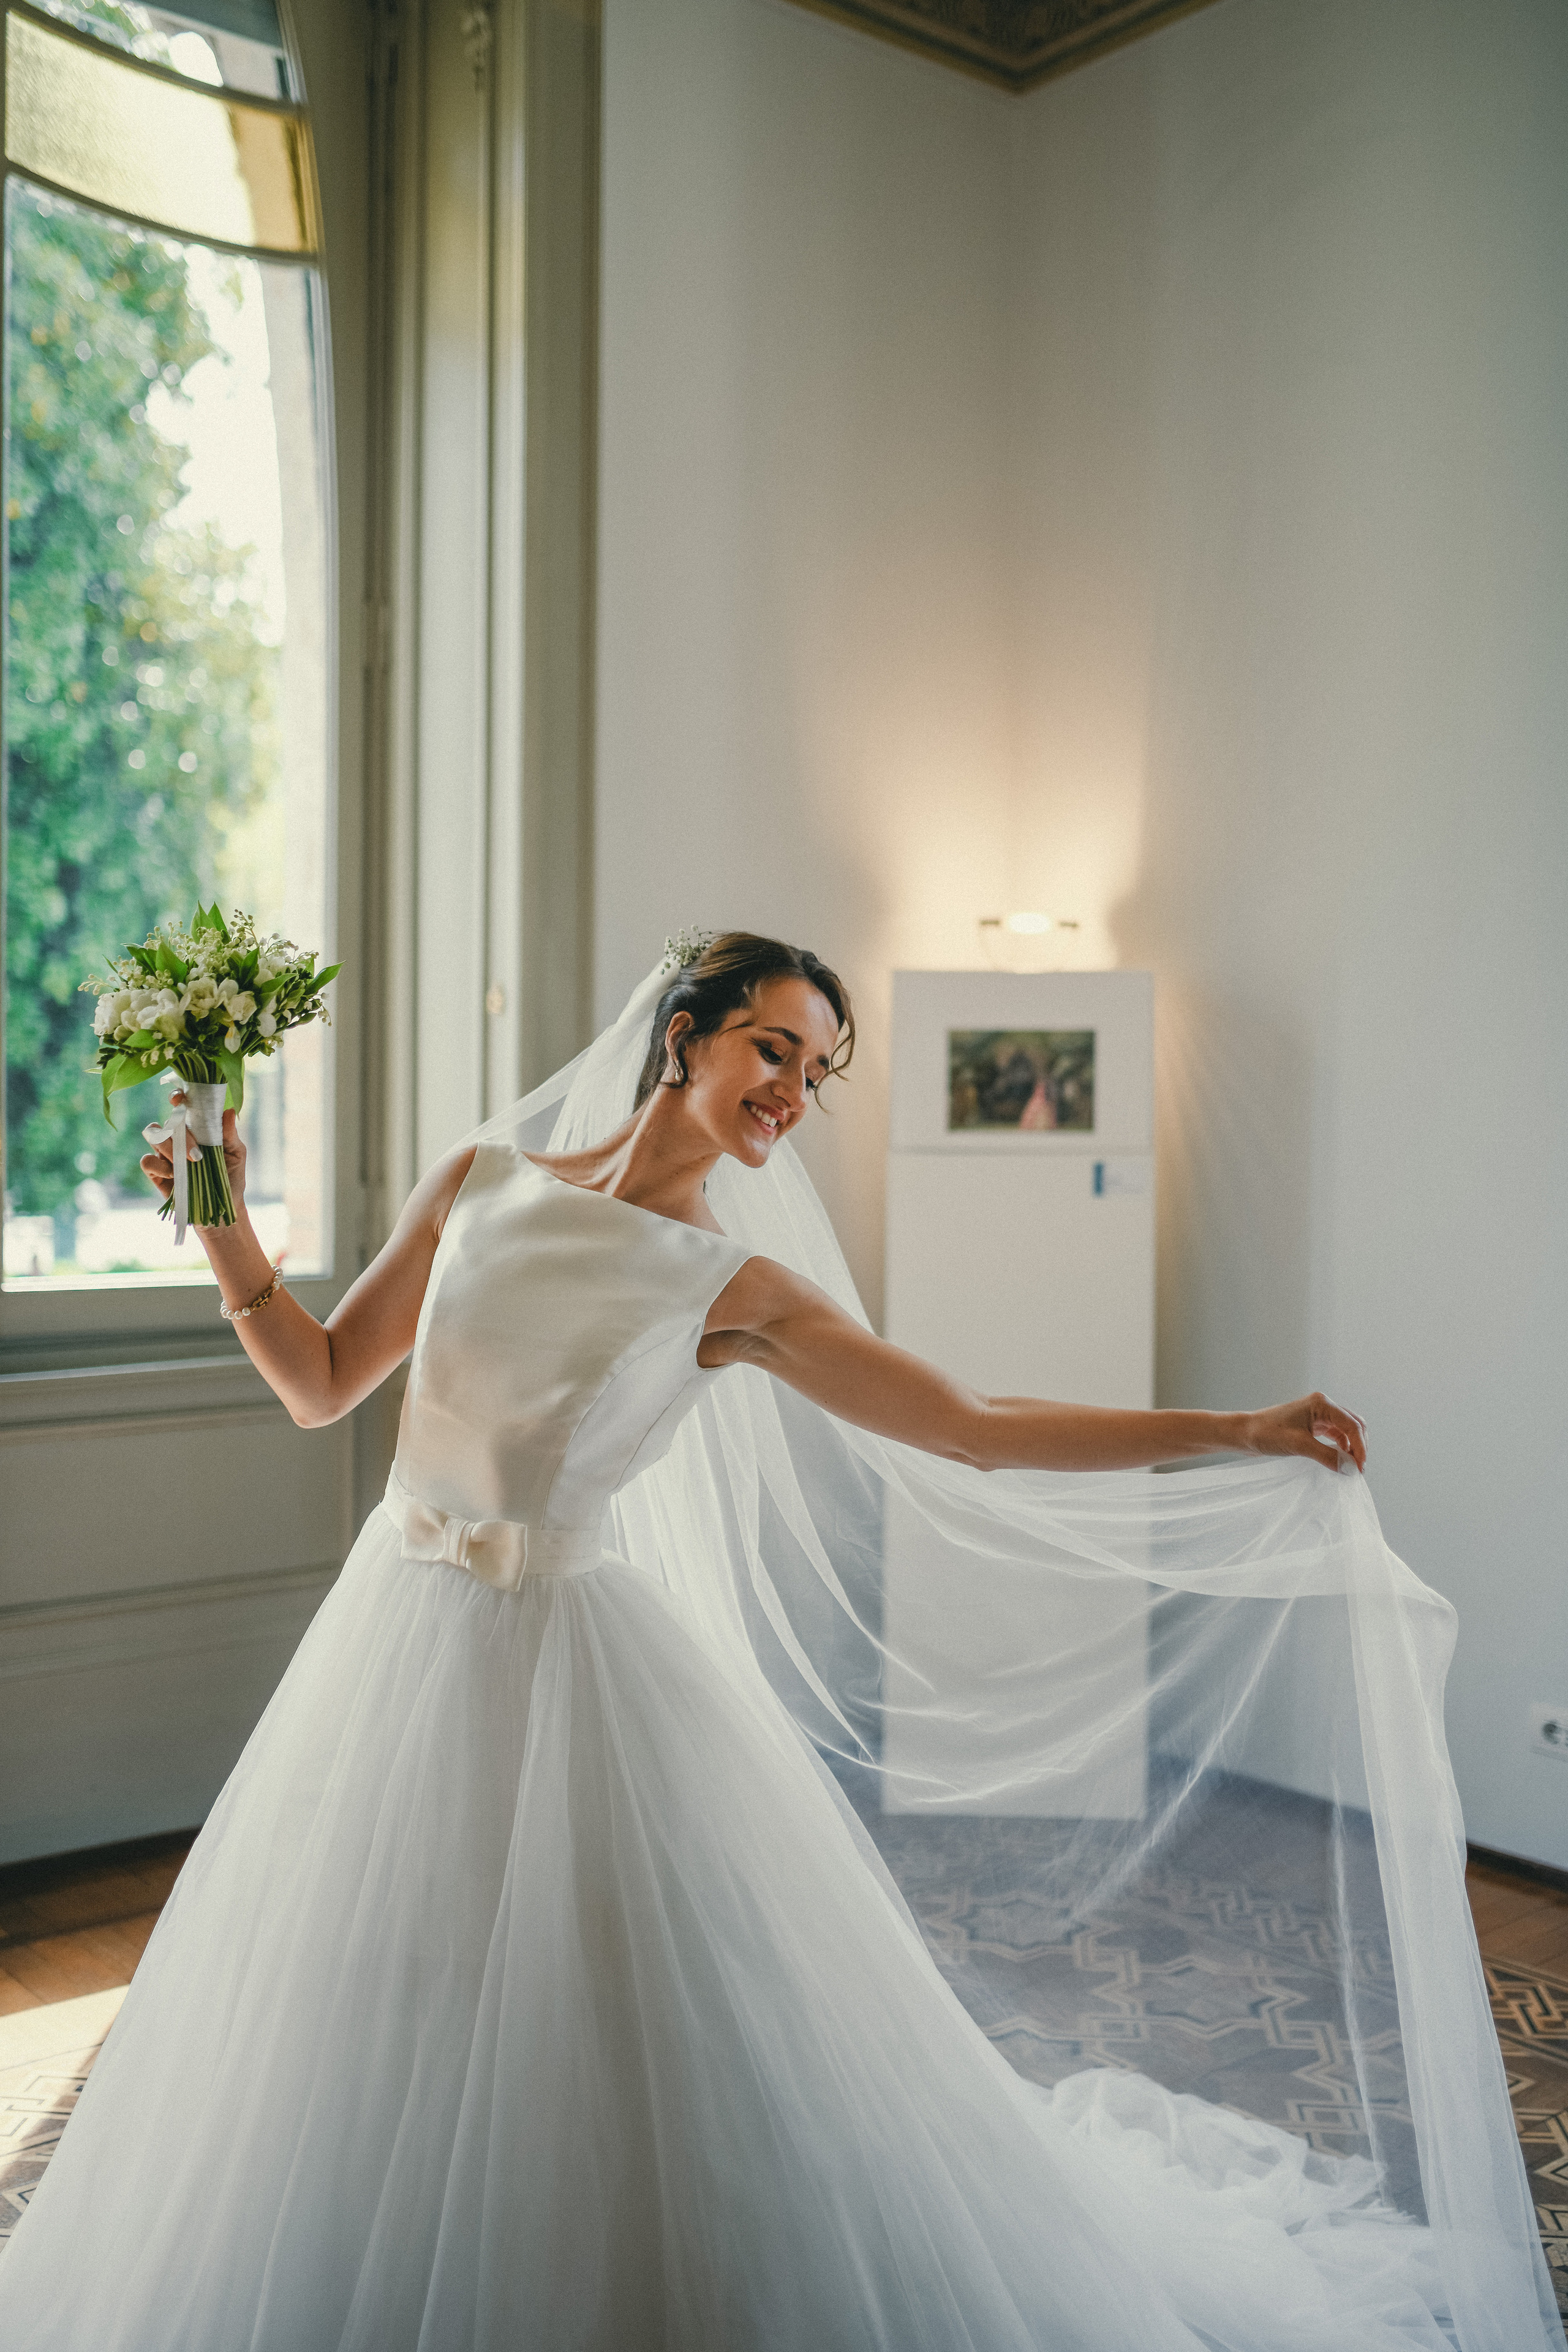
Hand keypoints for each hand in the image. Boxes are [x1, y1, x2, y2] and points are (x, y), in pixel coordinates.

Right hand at [139, 1096, 247, 1213]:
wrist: (221, 1208)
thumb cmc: (230, 1177)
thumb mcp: (236, 1154)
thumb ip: (229, 1133)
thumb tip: (228, 1110)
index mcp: (195, 1127)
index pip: (180, 1106)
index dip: (176, 1097)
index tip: (179, 1098)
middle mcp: (177, 1137)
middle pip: (166, 1121)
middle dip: (180, 1134)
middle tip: (197, 1153)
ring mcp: (164, 1154)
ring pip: (153, 1136)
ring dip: (169, 1147)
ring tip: (189, 1163)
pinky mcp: (156, 1173)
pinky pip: (146, 1161)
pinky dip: (158, 1165)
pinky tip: (173, 1175)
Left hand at [1244, 1392, 1366, 1472]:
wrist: (1244, 1433)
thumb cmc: (1266, 1434)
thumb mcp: (1298, 1446)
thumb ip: (1326, 1456)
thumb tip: (1351, 1469)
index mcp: (1321, 1403)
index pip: (1352, 1425)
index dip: (1360, 1447)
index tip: (1360, 1468)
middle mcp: (1323, 1406)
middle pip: (1354, 1425)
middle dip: (1359, 1446)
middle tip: (1358, 1470)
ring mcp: (1318, 1415)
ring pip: (1347, 1431)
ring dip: (1352, 1448)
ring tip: (1350, 1468)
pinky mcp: (1313, 1425)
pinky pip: (1336, 1436)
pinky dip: (1341, 1448)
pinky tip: (1339, 1461)